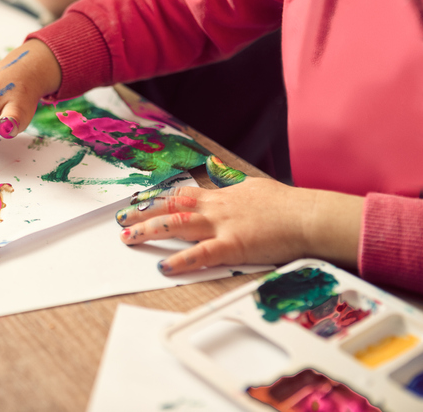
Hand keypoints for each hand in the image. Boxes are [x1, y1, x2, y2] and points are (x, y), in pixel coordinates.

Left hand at [116, 176, 363, 274]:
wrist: (308, 216)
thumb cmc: (285, 204)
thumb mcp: (252, 184)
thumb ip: (229, 178)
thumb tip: (216, 163)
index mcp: (220, 196)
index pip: (181, 194)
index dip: (156, 199)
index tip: (137, 202)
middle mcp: (215, 208)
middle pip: (171, 208)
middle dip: (142, 214)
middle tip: (120, 222)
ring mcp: (222, 225)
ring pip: (178, 226)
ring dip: (150, 232)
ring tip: (128, 239)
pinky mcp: (233, 245)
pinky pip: (201, 254)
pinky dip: (181, 260)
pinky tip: (163, 266)